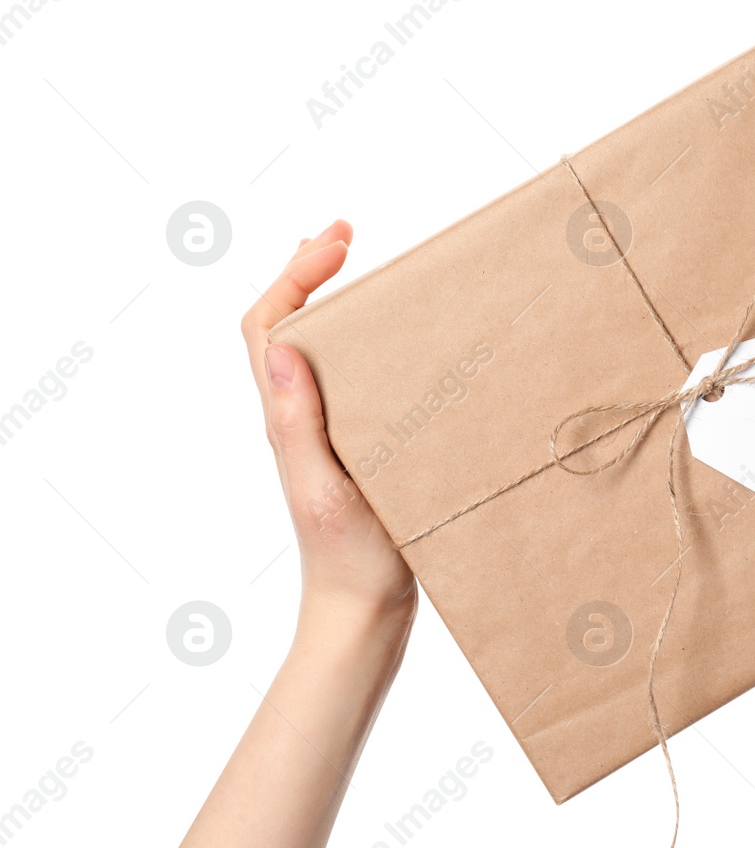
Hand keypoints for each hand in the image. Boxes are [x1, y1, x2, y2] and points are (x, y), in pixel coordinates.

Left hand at [240, 221, 416, 639]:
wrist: (362, 614)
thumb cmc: (351, 561)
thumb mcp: (324, 489)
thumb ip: (299, 423)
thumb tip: (279, 346)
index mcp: (288, 423)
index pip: (267, 328)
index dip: (293, 275)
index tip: (338, 240)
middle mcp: (298, 422)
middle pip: (282, 328)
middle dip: (306, 271)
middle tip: (345, 232)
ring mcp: (323, 438)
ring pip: (311, 352)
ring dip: (327, 302)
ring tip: (358, 269)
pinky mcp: (351, 454)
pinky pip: (345, 383)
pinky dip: (359, 346)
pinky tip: (393, 348)